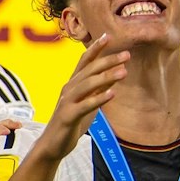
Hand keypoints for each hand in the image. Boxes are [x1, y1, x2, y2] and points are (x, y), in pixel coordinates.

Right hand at [35, 34, 125, 160]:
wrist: (53, 145)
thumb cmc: (71, 122)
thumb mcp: (88, 102)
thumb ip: (100, 88)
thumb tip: (117, 72)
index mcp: (73, 84)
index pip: (84, 62)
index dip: (96, 49)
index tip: (109, 36)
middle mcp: (68, 89)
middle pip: (88, 70)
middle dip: (107, 60)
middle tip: (126, 54)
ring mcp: (66, 102)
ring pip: (86, 85)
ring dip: (105, 77)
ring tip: (124, 71)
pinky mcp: (68, 116)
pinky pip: (84, 106)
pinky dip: (98, 99)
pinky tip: (112, 94)